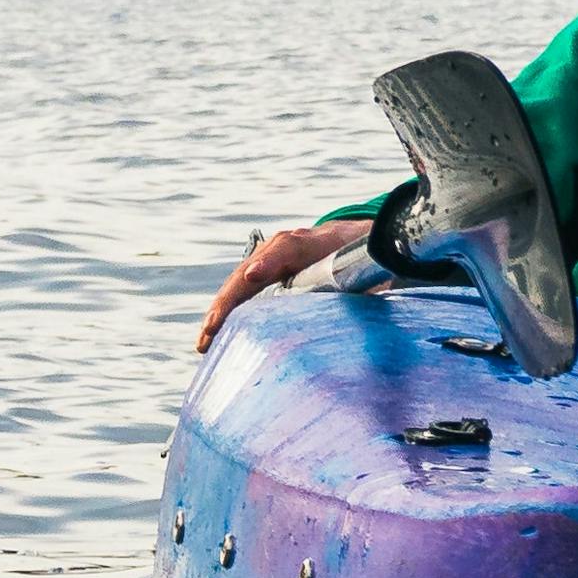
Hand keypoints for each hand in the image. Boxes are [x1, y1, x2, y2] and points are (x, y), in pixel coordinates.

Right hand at [201, 219, 353, 336]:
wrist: (361, 236)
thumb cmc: (367, 258)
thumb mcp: (372, 269)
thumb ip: (366, 287)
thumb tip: (363, 317)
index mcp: (317, 241)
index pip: (289, 248)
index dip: (271, 262)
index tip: (254, 276)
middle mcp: (288, 244)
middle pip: (253, 268)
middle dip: (231, 298)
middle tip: (213, 328)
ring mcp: (272, 254)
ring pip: (241, 280)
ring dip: (222, 309)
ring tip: (205, 341)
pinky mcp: (266, 268)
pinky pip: (242, 288)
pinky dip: (227, 311)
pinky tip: (212, 336)